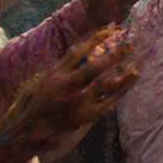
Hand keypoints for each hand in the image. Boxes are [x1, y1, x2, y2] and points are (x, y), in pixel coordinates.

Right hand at [0, 27, 138, 161]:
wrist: (27, 134)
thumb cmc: (37, 104)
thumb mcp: (43, 81)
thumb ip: (62, 68)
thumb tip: (85, 50)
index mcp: (54, 74)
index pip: (78, 51)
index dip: (95, 38)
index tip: (110, 28)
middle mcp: (66, 86)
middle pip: (95, 67)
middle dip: (114, 54)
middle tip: (129, 44)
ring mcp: (76, 103)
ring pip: (106, 86)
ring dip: (123, 75)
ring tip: (135, 66)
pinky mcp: (85, 116)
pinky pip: (109, 102)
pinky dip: (121, 91)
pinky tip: (130, 82)